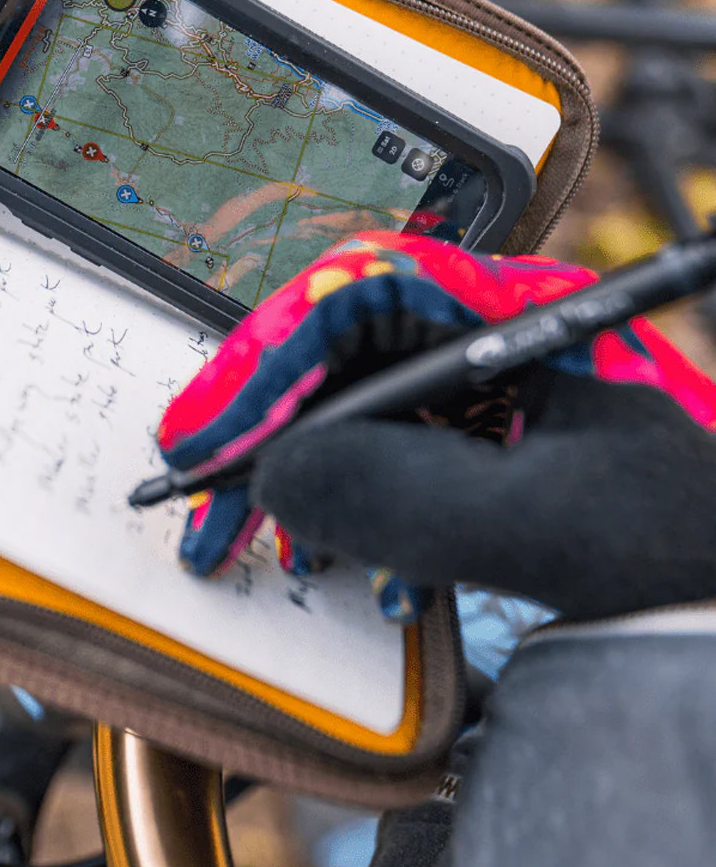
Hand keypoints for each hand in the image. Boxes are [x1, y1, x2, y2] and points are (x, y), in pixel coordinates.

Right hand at [156, 232, 715, 620]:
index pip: (354, 299)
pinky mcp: (461, 443)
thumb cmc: (676, 553)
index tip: (198, 441)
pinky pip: (371, 453)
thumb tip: (272, 482)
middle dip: (259, 431)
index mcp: (511, 312)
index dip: (261, 365)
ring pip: (339, 404)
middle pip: (329, 350)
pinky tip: (354, 568)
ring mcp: (466, 389)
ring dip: (291, 477)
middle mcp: (478, 333)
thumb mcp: (543, 521)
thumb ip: (403, 496)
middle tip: (198, 500)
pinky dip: (342, 508)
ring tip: (260, 549)